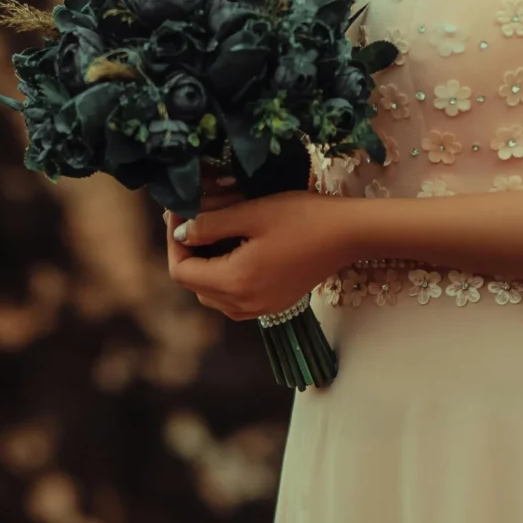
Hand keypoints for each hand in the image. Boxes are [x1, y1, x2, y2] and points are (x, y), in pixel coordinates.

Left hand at [163, 176, 354, 321]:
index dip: (174, 241)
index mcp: (235, 282)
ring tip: (213, 232)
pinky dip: (225, 276)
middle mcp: (244, 304)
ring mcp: (260, 309)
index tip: (179, 213)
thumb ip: (210, 224)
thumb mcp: (251, 213)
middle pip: (194, 285)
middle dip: (188, 252)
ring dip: (205, 266)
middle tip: (193, 217)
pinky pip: (233, 298)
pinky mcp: (273, 304)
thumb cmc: (302, 217)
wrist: (348, 234)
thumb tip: (180, 233)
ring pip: (212, 294)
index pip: (181, 272)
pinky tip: (236, 249)